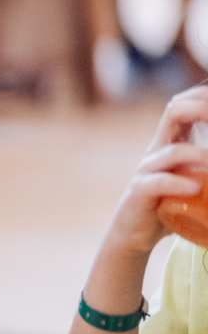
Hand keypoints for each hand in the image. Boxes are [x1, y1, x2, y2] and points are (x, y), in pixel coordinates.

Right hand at [105, 86, 207, 254]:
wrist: (132, 234)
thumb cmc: (166, 206)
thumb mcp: (190, 181)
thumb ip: (204, 171)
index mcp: (169, 142)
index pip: (182, 106)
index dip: (201, 98)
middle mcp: (156, 150)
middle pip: (174, 113)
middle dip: (202, 109)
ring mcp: (146, 170)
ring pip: (173, 151)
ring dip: (201, 156)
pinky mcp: (140, 192)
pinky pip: (158, 182)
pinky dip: (179, 183)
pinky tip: (195, 188)